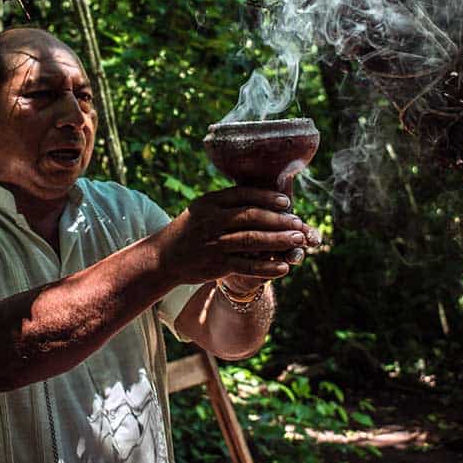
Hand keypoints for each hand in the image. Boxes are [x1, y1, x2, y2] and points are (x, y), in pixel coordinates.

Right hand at [153, 187, 318, 285]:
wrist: (163, 258)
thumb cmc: (189, 231)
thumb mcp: (202, 209)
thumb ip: (226, 203)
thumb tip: (260, 196)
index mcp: (210, 202)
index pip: (244, 195)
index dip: (268, 197)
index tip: (286, 202)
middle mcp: (212, 220)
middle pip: (252, 216)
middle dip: (279, 219)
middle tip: (299, 223)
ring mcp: (215, 243)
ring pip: (253, 240)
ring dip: (279, 240)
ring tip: (298, 240)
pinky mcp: (217, 265)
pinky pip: (247, 265)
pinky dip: (267, 266)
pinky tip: (283, 267)